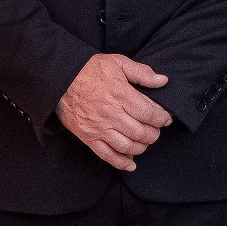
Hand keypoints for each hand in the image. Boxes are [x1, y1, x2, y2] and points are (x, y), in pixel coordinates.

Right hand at [57, 54, 172, 170]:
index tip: (166, 119)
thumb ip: (141, 72)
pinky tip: (131, 163)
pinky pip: (108, 156)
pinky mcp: (89, 138)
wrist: (61, 79)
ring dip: (141, 147)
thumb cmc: (89, 70)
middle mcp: (112, 114)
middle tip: (155, 130)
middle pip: (142, 133)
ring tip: (144, 141)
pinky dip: (121, 162)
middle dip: (154, 133)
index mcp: (121, 94)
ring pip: (128, 146)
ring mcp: (100, 128)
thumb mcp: (117, 62)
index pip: (150, 113)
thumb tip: (162, 81)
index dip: (162, 118)